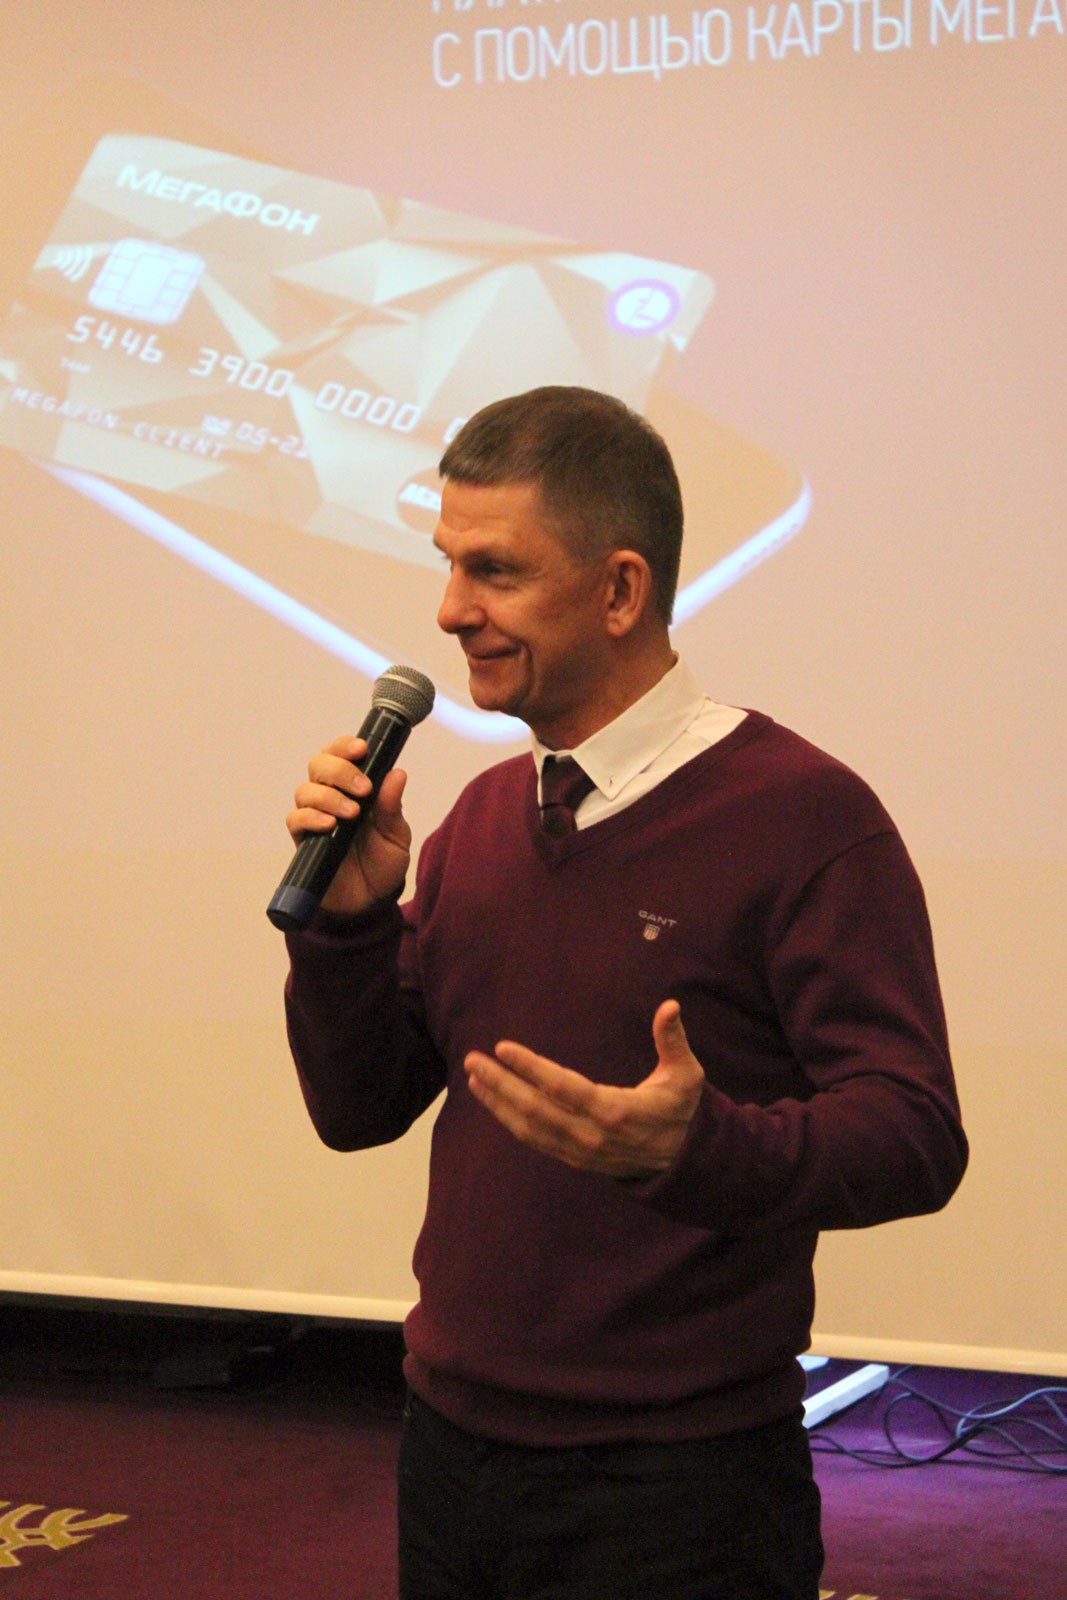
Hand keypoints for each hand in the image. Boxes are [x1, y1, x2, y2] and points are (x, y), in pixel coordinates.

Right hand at [286, 735, 410, 913]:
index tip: (362, 749)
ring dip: (329, 796)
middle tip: (363, 789)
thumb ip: (392, 806)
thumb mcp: (396, 835)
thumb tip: (397, 773)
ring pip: (306, 790)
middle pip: (318, 764)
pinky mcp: (304, 839)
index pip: (340, 754)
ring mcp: (315, 816)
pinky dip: (311, 817)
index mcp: (354, 787)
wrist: (370, 901)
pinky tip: (330, 825)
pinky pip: (295, 819)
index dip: (345, 746)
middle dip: (340, 770)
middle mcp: (331, 796)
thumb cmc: (383, 863)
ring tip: (352, 813)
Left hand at [464, 1000, 704, 1178]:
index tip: (504, 1048)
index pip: (563, 1088)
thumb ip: (674, 1040)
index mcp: (616, 1111)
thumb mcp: (687, 1074)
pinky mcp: (573, 1157)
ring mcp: (579, 1149)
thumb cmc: (681, 1109)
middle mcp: (591, 1134)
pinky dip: (509, 1120)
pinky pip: (534, 1139)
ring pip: (529, 1127)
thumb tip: (670, 1005)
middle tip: (473, 1060)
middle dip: (501, 1084)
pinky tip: (492, 1100)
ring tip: (474, 1078)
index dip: (530, 1068)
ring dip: (498, 1102)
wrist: (682, 1161)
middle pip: (535, 1108)